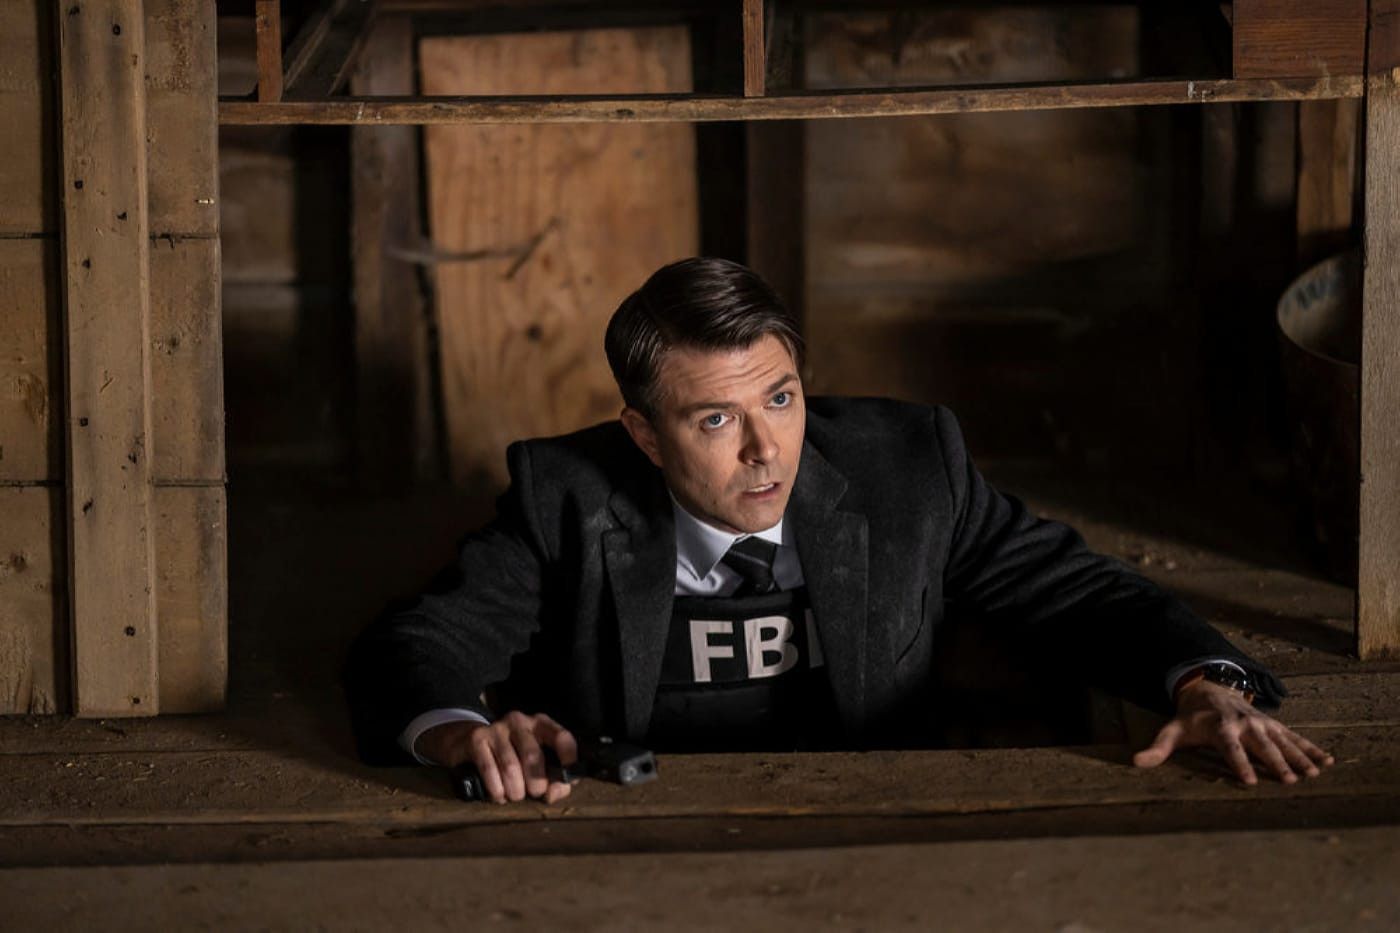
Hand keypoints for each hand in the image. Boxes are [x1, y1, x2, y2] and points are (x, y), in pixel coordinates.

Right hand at [419, 711, 578, 803]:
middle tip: (533, 794)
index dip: (567, 762)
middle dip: (536, 784)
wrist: (468, 742)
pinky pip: (490, 770)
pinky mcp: (477, 739)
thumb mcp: (534, 763)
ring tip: (515, 796)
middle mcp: (520, 721)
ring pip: (511, 767)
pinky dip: (497, 790)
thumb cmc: (510, 757)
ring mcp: (497, 728)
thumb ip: (552, 779)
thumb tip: (553, 793)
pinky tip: (499, 795)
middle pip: (533, 756)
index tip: (563, 782)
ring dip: (515, 790)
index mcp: (540, 724)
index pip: (562, 738)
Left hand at [1132, 680, 1333, 785]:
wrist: (1209, 690)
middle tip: (1290, 781)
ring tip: (1314, 774)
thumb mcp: (1171, 731)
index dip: (1239, 764)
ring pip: (1282, 742)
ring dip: (1298, 757)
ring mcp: (1261, 724)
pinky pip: (1294, 737)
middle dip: (1275, 763)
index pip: (1230, 748)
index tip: (1249, 781)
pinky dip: (1311, 748)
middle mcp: (1244, 724)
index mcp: (1220, 727)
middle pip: (1261, 746)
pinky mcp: (1273, 725)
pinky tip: (1327, 761)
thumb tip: (1136, 763)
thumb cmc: (1190, 718)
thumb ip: (1157, 749)